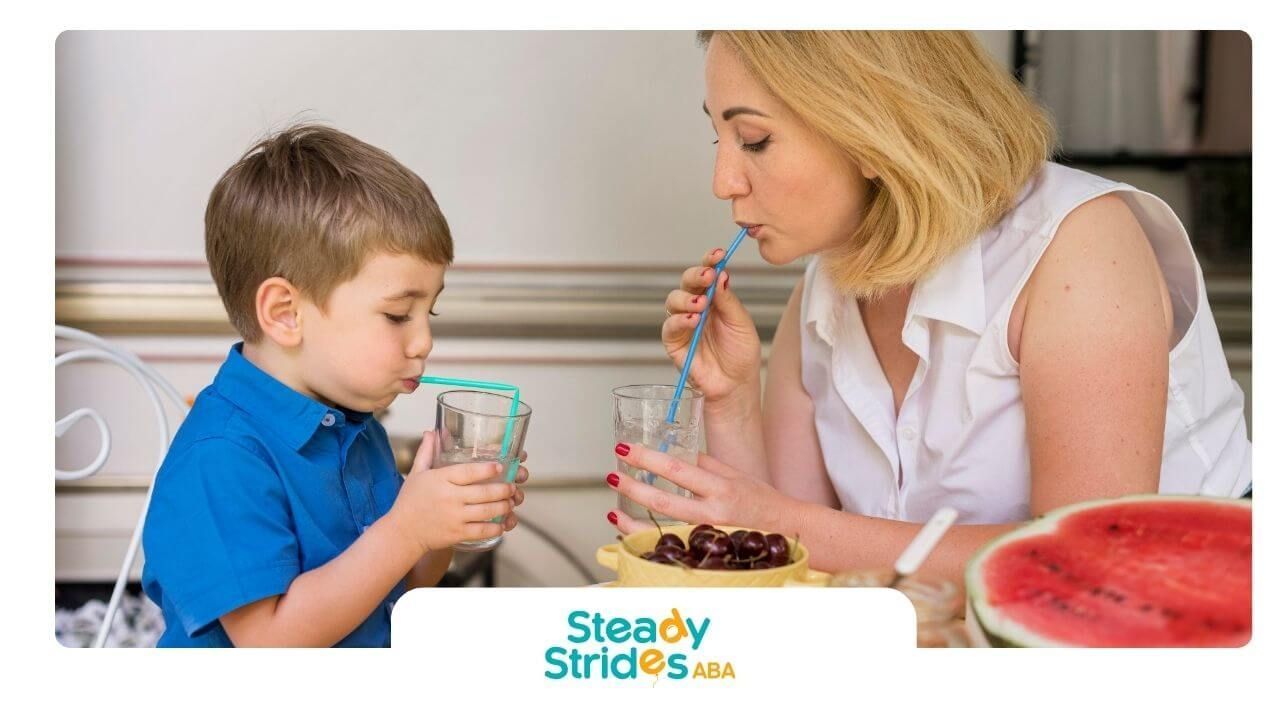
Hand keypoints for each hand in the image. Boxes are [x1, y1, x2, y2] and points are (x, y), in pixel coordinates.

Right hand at [388, 431, 526, 551]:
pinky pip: (482, 530)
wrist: (402, 532)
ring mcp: (454, 517)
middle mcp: (449, 497)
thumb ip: (427, 452)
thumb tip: (431, 431)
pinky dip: (496, 527)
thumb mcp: (416, 473)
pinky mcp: (457, 534)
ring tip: (511, 502)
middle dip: (503, 489)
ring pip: (487, 511)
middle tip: (512, 486)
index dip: (487, 469)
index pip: (468, 472)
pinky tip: (502, 522)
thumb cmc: (410, 501)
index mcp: (441, 480)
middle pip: (483, 492)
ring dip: (503, 506)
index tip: (500, 466)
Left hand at [604, 442, 791, 535]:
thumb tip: (677, 451)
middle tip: (612, 476)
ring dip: (632, 524)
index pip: (677, 469)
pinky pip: (671, 548)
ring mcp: (708, 537)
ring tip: (612, 513)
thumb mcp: (737, 476)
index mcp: (721, 488)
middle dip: (633, 488)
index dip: (647, 458)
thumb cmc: (764, 502)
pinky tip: (631, 536)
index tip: (625, 449)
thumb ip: (707, 464)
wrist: (789, 532)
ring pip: (662, 532)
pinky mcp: (705, 553)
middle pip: (664, 501)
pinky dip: (649, 543)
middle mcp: (714, 514)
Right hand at [662, 248, 761, 402]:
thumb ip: (729, 300)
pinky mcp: (674, 342)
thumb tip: (722, 275)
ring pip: (674, 300)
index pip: (708, 274)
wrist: (736, 384)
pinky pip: (669, 326)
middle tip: (708, 277)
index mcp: (714, 298)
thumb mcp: (741, 323)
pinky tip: (693, 320)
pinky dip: (679, 320)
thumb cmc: (740, 354)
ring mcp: (683, 323)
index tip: (719, 255)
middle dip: (696, 276)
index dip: (710, 262)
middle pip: (687, 282)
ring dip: (686, 299)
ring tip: (701, 305)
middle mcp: (696, 307)